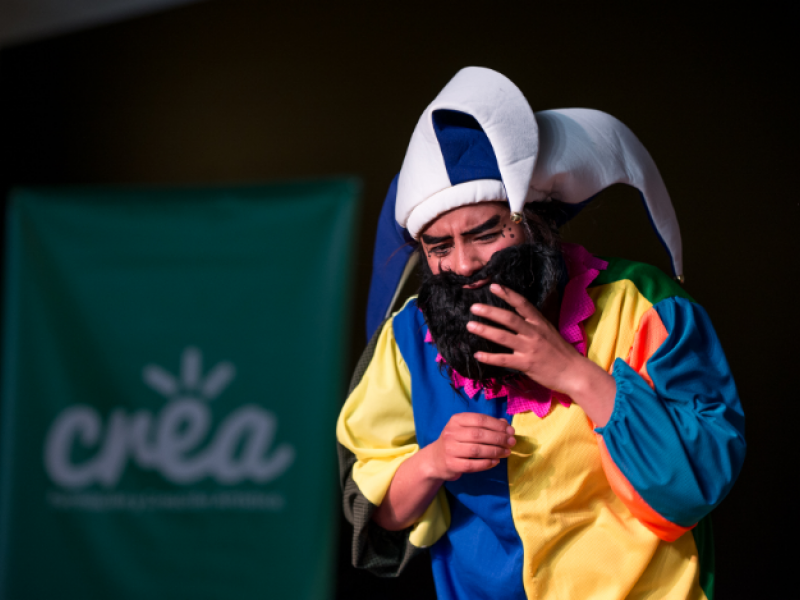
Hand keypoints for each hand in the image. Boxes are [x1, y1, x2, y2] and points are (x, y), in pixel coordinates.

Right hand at [427, 412, 515, 480]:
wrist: (436, 459)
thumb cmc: (456, 441)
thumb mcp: (467, 429)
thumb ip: (486, 425)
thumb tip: (506, 425)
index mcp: (456, 420)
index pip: (480, 419)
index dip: (497, 425)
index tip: (510, 431)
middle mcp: (451, 433)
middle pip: (479, 435)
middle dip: (499, 438)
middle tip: (512, 442)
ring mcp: (450, 449)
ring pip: (476, 450)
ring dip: (495, 451)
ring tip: (507, 452)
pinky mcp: (451, 464)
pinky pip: (472, 465)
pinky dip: (486, 464)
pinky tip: (496, 462)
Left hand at [467, 284, 616, 424]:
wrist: (575, 373)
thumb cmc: (561, 353)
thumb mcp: (549, 333)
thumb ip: (533, 325)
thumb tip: (515, 319)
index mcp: (540, 323)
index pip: (523, 304)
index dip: (508, 294)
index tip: (494, 286)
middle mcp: (534, 333)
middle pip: (509, 319)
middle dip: (490, 311)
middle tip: (474, 307)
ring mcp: (529, 348)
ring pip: (503, 337)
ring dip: (485, 330)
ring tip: (470, 326)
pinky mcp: (526, 364)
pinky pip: (504, 360)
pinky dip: (489, 357)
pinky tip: (477, 355)